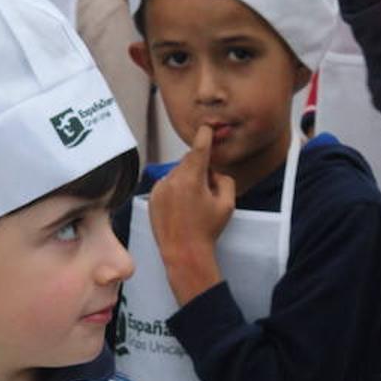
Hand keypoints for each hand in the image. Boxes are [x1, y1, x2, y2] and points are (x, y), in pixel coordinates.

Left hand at [150, 124, 236, 303]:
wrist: (183, 252)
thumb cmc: (207, 230)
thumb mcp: (227, 204)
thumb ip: (224, 179)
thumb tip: (213, 171)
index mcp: (192, 178)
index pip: (199, 147)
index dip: (205, 135)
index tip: (206, 127)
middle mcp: (172, 179)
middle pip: (189, 161)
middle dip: (199, 168)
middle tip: (208, 190)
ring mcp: (160, 188)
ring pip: (178, 173)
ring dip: (187, 180)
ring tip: (193, 205)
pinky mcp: (153, 197)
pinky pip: (167, 184)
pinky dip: (175, 190)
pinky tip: (181, 209)